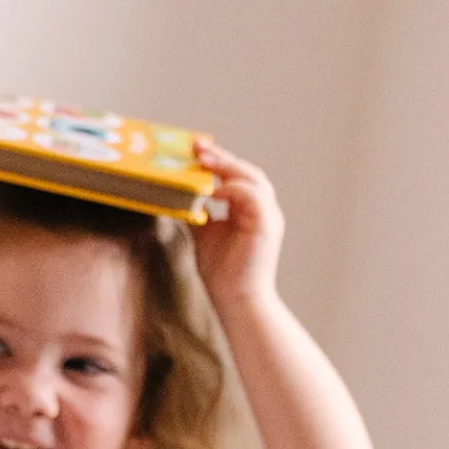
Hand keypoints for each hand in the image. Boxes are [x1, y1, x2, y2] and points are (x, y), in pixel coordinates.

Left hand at [191, 141, 284, 304]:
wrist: (237, 301)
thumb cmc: (223, 274)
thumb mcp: (205, 237)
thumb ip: (199, 217)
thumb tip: (180, 199)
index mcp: (249, 209)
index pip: (236, 177)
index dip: (218, 163)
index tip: (195, 150)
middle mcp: (262, 208)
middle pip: (246, 172)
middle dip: (221, 158)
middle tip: (197, 147)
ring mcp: (268, 216)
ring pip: (253, 179)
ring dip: (228, 167)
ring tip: (204, 160)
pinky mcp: (267, 225)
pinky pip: (253, 197)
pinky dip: (234, 190)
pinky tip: (215, 189)